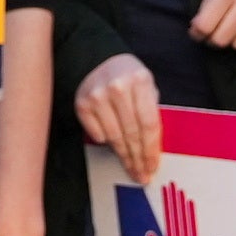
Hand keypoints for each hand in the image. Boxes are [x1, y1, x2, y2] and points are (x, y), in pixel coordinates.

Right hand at [72, 53, 162, 183]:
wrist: (99, 60)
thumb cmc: (129, 79)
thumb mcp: (147, 87)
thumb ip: (151, 112)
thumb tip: (153, 151)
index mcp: (140, 81)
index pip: (149, 124)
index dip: (152, 150)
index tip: (153, 166)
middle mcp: (118, 88)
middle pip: (132, 134)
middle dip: (138, 159)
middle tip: (142, 175)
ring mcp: (97, 96)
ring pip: (114, 137)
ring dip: (124, 156)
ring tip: (131, 168)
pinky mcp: (82, 104)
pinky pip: (97, 134)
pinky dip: (106, 141)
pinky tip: (113, 144)